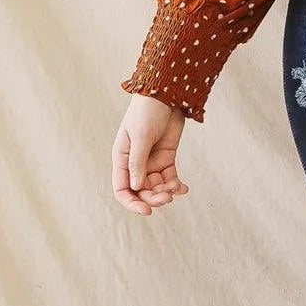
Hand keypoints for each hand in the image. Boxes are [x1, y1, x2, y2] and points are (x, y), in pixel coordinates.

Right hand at [112, 95, 190, 215]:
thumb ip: (138, 161)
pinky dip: (176, 185)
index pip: (122, 188)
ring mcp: (151, 161)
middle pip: (141, 191)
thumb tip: (136, 186)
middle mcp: (135, 163)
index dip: (132, 202)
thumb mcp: (141, 135)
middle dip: (154, 198)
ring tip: (177, 187)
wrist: (167, 95)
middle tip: (168, 197)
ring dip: (166, 191)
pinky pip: (169, 178)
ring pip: (157, 187)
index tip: (147, 211)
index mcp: (122, 158)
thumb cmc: (147, 111)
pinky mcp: (166, 158)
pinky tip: (183, 188)